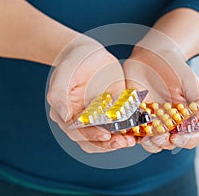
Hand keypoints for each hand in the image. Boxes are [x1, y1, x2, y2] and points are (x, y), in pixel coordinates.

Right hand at [47, 35, 135, 152]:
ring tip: (133, 140)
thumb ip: (58, 96)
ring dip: (120, 141)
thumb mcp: (62, 76)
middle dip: (109, 144)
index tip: (106, 136)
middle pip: (94, 141)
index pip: (78, 134)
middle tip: (124, 142)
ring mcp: (100, 117)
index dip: (92, 137)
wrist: (89, 53)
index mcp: (68, 116)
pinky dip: (130, 130)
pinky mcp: (115, 112)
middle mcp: (84, 121)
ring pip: (109, 137)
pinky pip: (122, 125)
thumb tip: (65, 117)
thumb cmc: (72, 63)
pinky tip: (139, 129)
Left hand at [123, 30, 198, 152]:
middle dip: (162, 142)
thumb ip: (198, 101)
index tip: (176, 136)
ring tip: (144, 132)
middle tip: (158, 134)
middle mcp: (167, 123)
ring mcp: (149, 121)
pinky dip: (129, 133)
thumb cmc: (174, 67)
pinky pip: (130, 129)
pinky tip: (127, 129)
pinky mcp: (133, 116)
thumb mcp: (191, 81)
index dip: (185, 141)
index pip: (189, 138)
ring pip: (149, 142)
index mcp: (184, 118)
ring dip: (147, 141)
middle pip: (167, 144)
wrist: (153, 55)